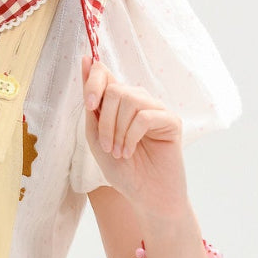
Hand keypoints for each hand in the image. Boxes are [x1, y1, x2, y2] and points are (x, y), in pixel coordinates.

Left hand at [80, 53, 188, 219]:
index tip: (88, 100)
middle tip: (106, 146)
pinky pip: (145, 116)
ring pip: (130, 99)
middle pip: (115, 89)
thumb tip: (86, 61)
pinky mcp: (171, 121)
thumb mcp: (96, 138)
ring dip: (117, 130)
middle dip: (104, 120)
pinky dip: (131, 136)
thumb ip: (92, 106)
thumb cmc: (122, 170)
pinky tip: (129, 152)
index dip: (93, 77)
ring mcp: (156, 109)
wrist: (145, 195)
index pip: (105, 74)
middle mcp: (138, 102)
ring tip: (119, 152)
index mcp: (118, 104)